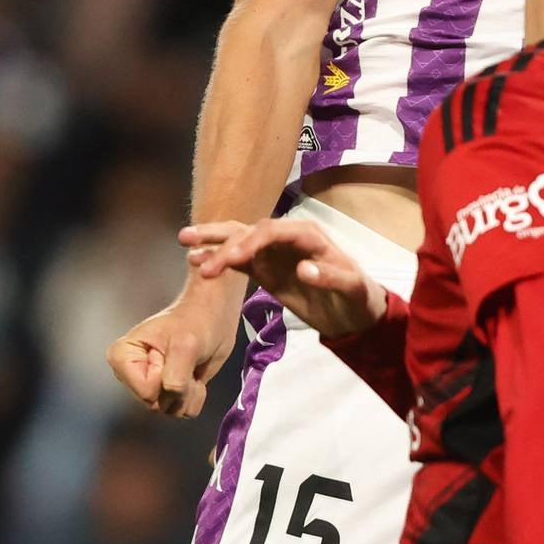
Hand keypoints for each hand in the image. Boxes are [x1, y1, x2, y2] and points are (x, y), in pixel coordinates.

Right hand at [107, 290, 238, 419]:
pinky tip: (194, 375)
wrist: (214, 317)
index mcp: (122, 358)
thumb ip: (175, 376)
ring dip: (188, 392)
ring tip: (191, 366)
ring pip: (169, 410)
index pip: (146, 391)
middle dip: (179, 388)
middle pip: (155, 404)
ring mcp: (148, 386)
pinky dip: (195, 396)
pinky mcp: (166, 393)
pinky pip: (183, 412)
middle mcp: (130, 376)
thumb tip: (171, 395)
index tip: (171, 353)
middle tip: (187, 361)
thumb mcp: (185, 346)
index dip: (166, 377)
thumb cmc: (196, 322)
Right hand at [182, 216, 385, 342]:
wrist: (355, 312)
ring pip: (240, 240)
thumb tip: (303, 269)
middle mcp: (288, 238)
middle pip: (251, 230)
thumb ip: (331, 278)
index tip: (231, 257)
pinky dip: (219, 259)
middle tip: (192, 245)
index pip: (274, 231)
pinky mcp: (267, 269)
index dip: (251, 241)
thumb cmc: (358, 297)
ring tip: (185, 242)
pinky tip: (195, 260)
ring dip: (214, 241)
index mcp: (309, 235)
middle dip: (223, 237)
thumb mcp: (352, 289)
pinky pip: (239, 260)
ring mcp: (275, 253)